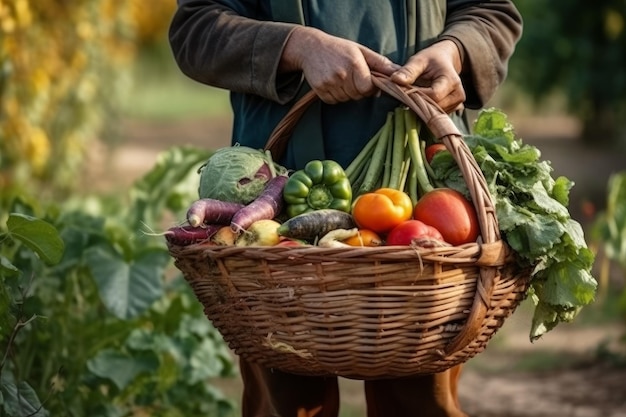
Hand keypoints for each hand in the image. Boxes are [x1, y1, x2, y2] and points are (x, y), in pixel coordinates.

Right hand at [280, 27, 399, 103]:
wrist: (310, 47)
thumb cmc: (339, 49)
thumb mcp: (361, 51)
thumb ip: (381, 63)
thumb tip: (399, 72)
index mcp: (354, 64)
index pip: (367, 89)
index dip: (369, 87)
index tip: (365, 79)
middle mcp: (341, 74)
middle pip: (357, 95)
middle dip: (358, 90)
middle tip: (352, 77)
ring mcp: (329, 83)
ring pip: (346, 99)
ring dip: (347, 93)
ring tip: (341, 78)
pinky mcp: (319, 90)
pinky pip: (334, 101)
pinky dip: (335, 95)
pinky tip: (333, 83)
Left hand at [391, 40, 464, 112]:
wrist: (445, 60)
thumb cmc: (431, 59)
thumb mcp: (419, 60)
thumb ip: (408, 70)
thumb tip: (395, 80)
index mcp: (451, 80)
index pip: (434, 96)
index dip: (417, 96)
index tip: (403, 92)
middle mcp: (457, 94)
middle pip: (434, 107)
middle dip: (417, 103)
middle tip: (404, 96)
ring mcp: (456, 104)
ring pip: (434, 113)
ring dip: (420, 108)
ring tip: (412, 97)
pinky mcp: (452, 109)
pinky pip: (435, 115)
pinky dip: (425, 110)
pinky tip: (419, 102)